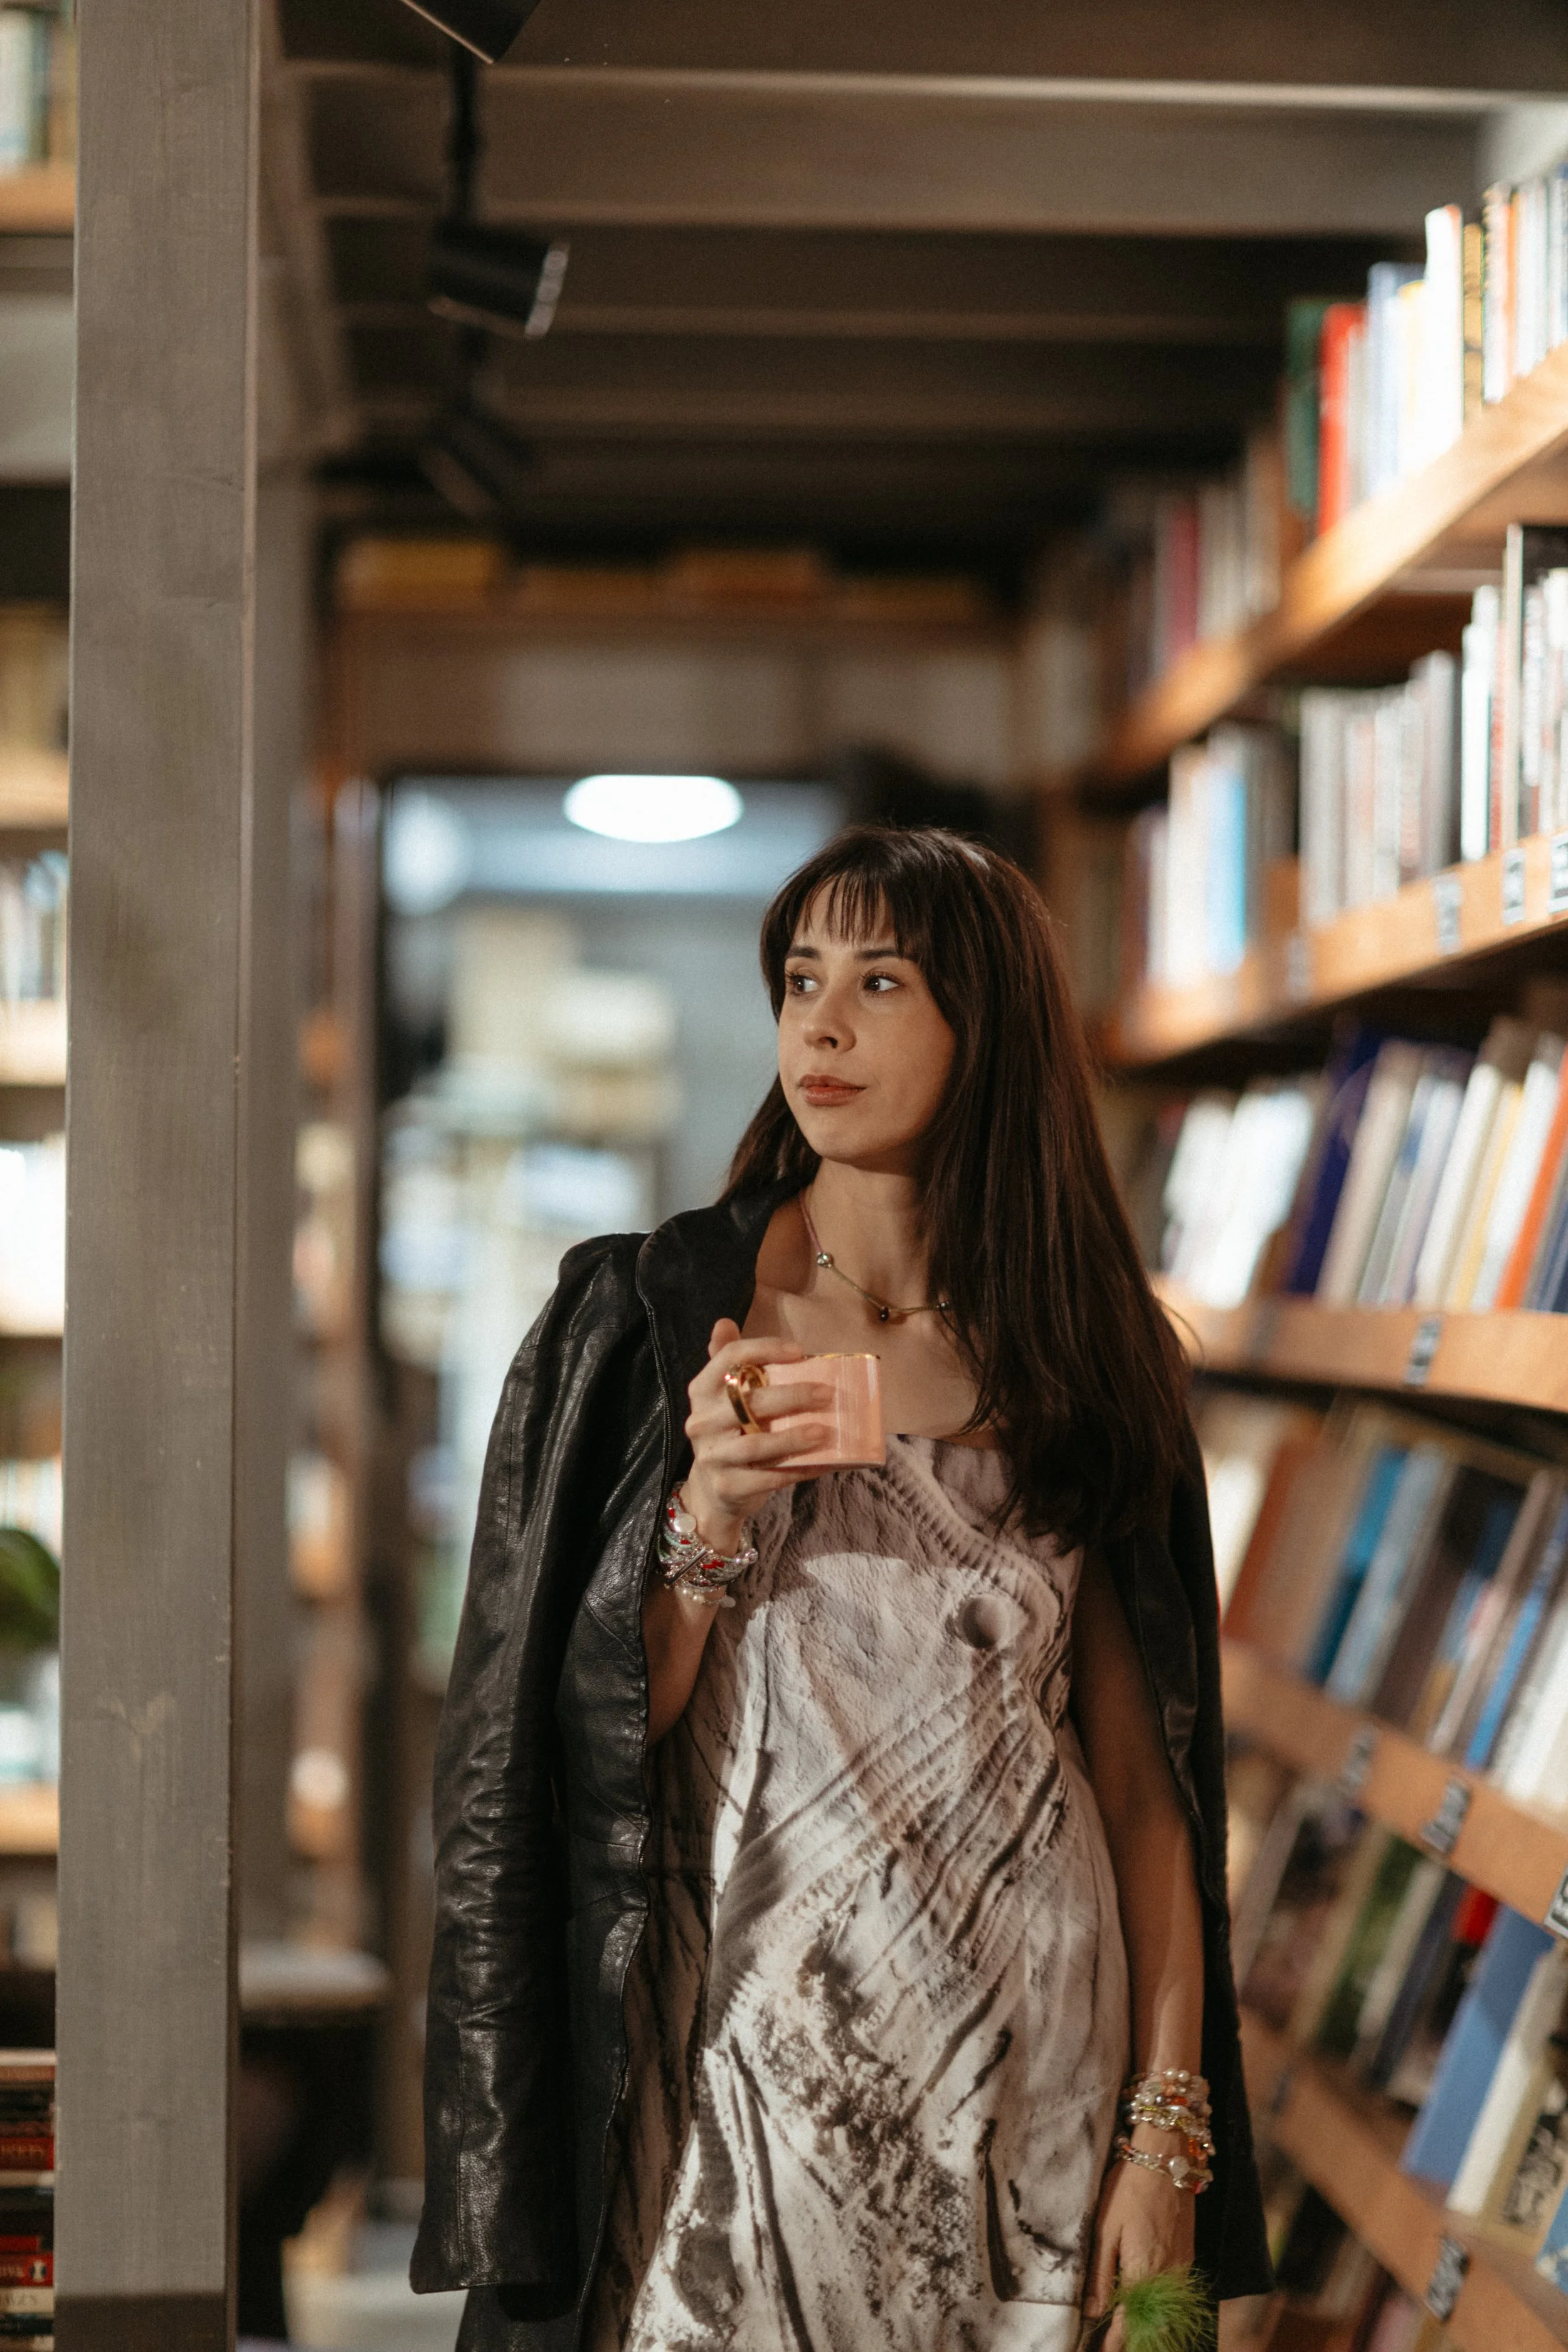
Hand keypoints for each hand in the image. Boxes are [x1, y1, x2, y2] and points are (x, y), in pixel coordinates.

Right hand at [682, 1320, 832, 1554]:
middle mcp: (702, 1421)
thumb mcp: (724, 1398)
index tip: (801, 1351)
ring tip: (825, 1431)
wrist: (713, 1491)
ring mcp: (712, 1456)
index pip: (729, 1357)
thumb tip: (723, 1322)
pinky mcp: (727, 1486)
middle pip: (749, 1401)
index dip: (765, 1349)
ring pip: (757, 1444)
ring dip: (794, 1438)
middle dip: (794, 1396)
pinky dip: (798, 1470)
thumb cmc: (730, 1433)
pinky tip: (823, 1462)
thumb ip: (728, 1361)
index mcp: (702, 1391)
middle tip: (828, 1394)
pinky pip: (768, 1478)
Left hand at [1082, 2152, 1195, 2350]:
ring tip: (1124, 2332)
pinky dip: (1161, 2307)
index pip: (1130, 2323)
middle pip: (1151, 2324)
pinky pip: (1174, 2294)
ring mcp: (1181, 2267)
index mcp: (1143, 2272)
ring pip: (1165, 2312)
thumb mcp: (1105, 2228)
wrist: (1167, 2159)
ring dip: (1147, 2324)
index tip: (1102, 2351)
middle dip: (1132, 2337)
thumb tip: (1093, 2311)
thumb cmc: (1130, 2188)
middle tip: (1111, 2344)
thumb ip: (1100, 2272)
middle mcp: (1167, 2277)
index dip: (1115, 2342)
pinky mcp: (1188, 2256)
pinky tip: (1146, 2306)